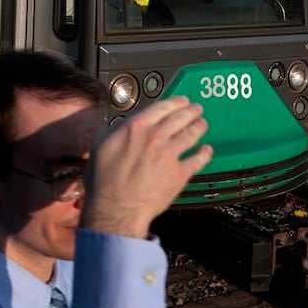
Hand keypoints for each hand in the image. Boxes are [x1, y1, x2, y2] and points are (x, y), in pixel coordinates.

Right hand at [81, 96, 212, 238]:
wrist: (117, 207)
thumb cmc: (104, 180)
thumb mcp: (100, 146)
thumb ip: (113, 130)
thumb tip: (119, 124)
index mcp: (136, 127)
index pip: (161, 107)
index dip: (175, 102)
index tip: (181, 100)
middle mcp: (156, 137)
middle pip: (180, 118)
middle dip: (191, 111)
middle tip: (196, 109)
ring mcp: (170, 155)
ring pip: (191, 135)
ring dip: (199, 127)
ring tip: (202, 124)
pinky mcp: (180, 173)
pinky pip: (198, 160)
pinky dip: (205, 153)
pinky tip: (207, 150)